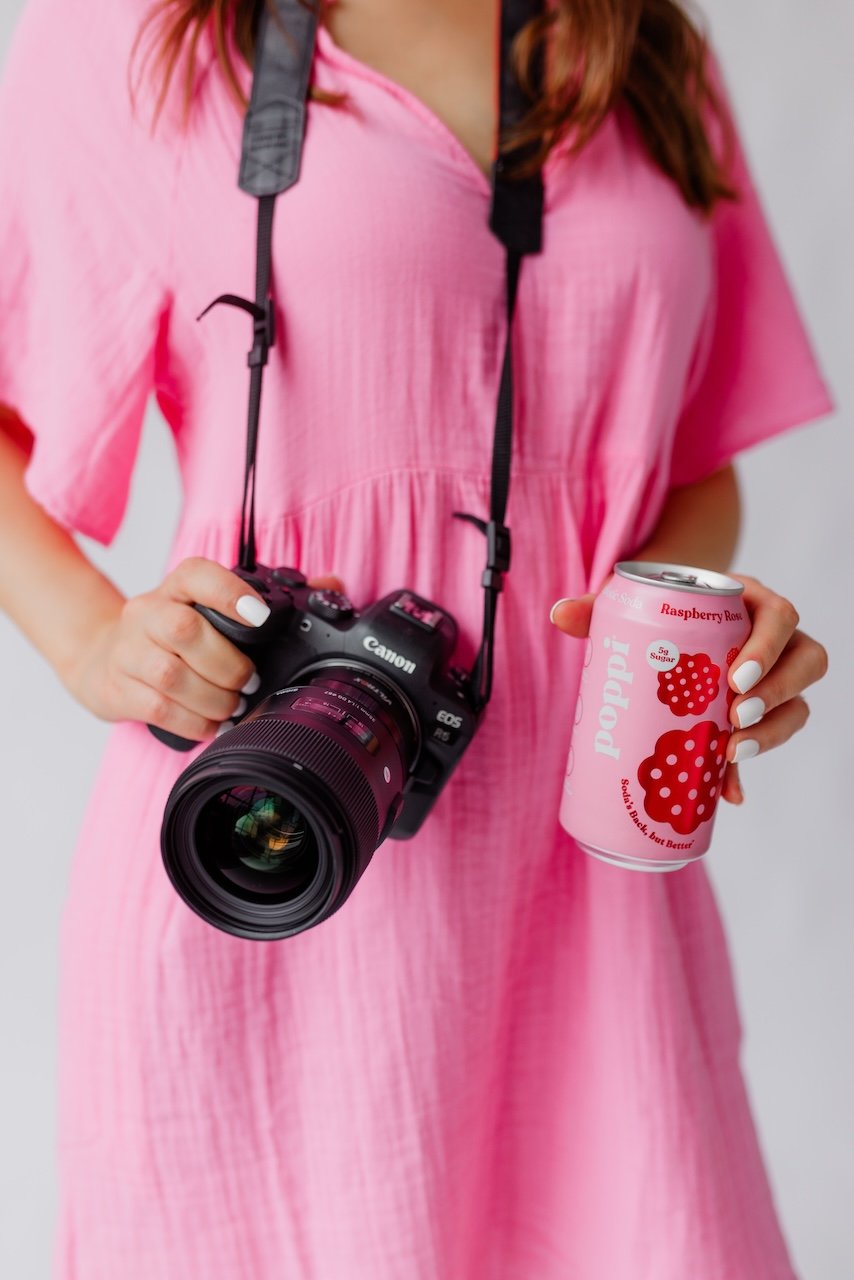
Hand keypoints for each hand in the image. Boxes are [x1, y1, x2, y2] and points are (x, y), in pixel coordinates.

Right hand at [63, 557, 345, 741]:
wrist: (105, 658)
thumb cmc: (175, 636)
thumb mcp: (212, 609)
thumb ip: (272, 597)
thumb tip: (331, 586)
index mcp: (178, 586)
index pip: (198, 574)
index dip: (229, 593)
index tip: (261, 617)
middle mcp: (147, 612)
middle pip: (184, 629)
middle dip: (227, 664)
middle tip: (249, 681)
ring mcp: (128, 649)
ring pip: (170, 674)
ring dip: (213, 698)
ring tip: (233, 706)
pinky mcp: (117, 687)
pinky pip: (158, 708)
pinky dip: (193, 721)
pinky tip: (211, 724)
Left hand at [549, 575, 828, 805]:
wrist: (668, 621)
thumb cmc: (659, 609)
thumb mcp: (634, 603)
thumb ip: (597, 607)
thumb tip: (558, 616)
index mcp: (751, 604)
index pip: (781, 618)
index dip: (768, 648)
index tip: (734, 678)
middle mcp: (774, 640)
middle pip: (804, 663)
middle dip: (776, 694)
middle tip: (734, 718)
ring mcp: (772, 679)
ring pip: (797, 705)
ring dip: (773, 732)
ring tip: (732, 752)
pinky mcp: (758, 716)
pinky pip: (768, 741)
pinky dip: (746, 770)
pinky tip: (726, 793)